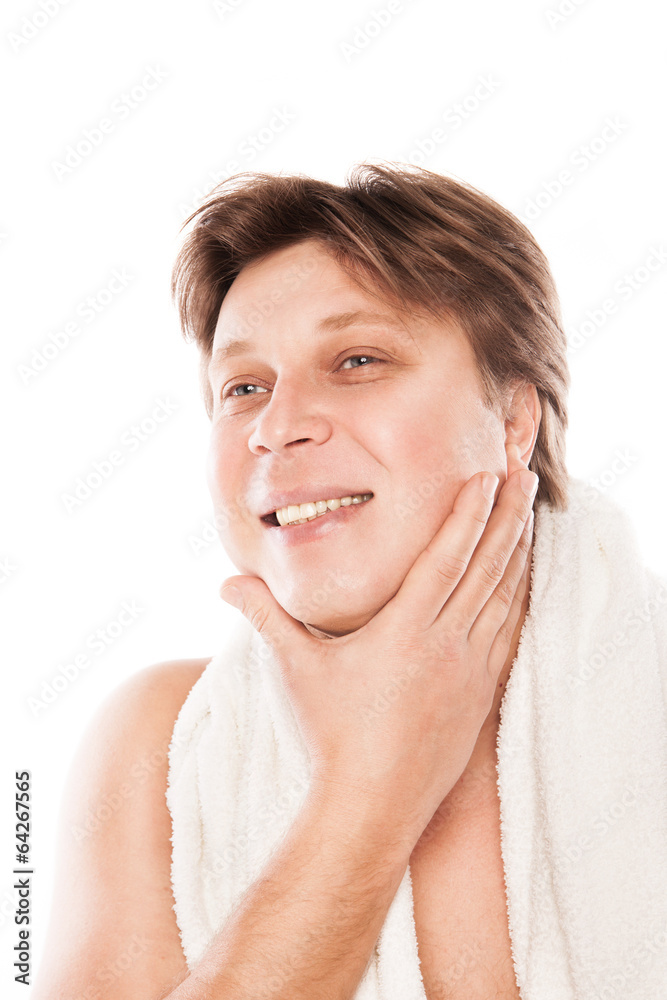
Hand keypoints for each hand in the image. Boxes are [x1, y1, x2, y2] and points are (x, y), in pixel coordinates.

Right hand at [220, 459, 535, 836]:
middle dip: (508, 517)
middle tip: (525, 476)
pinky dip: (518, 597)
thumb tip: (225, 583)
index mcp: (404, 630)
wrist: (371, 805)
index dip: (469, 514)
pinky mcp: (480, 695)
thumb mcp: (295, 669)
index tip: (488, 478)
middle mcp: (446, 645)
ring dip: (518, 551)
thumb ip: (265, 617)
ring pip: (504, 597)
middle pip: (486, 567)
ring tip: (529, 514)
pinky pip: (509, 632)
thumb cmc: (331, 734)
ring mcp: (469, 670)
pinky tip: (521, 580)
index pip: (445, 558)